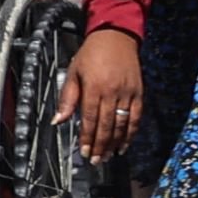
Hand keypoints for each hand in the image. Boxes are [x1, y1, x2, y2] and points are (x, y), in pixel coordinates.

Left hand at [55, 28, 141, 164]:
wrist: (115, 36)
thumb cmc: (91, 54)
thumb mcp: (73, 72)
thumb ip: (67, 98)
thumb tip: (58, 121)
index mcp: (93, 86)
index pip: (90, 118)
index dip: (87, 138)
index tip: (84, 152)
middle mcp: (112, 91)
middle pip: (106, 125)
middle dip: (100, 146)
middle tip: (96, 161)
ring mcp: (127, 93)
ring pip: (122, 124)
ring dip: (115, 143)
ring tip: (108, 156)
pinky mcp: (139, 93)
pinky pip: (136, 117)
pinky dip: (131, 133)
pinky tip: (125, 144)